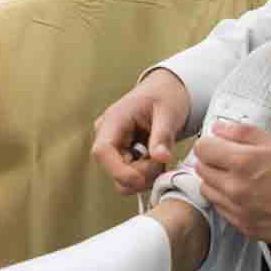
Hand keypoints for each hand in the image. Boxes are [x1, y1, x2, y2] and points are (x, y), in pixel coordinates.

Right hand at [91, 68, 191, 195]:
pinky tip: (157, 159)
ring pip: (123, 178)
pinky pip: (132, 175)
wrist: (165, 92)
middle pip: (114, 170)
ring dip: (146, 175)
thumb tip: (161, 158)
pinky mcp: (123, 157)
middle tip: (163, 159)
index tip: (141, 178)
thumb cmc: (164, 96)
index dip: (119, 171)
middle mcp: (107, 136)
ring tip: (161, 156)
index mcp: (113, 121)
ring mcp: (114, 148)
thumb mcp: (168, 112)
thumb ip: (162, 135)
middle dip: (141, 174)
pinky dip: (147, 174)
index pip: (102, 152)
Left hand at [192, 122, 270, 250]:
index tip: (219, 143)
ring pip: (208, 192)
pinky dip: (227, 201)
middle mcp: (236, 189)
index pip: (203, 148)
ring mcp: (238, 211)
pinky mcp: (245, 228)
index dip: (210, 142)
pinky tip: (245, 195)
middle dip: (212, 160)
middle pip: (202, 170)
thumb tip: (221, 128)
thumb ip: (246, 134)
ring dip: (216, 181)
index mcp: (244, 163)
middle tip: (229, 157)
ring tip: (238, 177)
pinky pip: (222, 211)